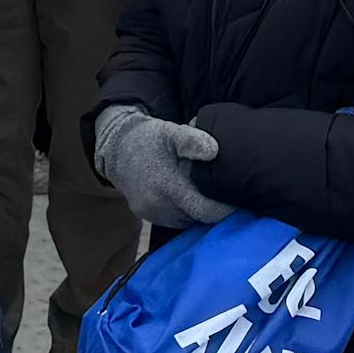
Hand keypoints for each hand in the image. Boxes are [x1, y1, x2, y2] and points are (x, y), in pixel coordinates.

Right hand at [93, 107, 233, 231]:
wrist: (116, 147)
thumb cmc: (149, 138)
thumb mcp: (171, 132)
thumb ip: (192, 140)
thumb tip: (215, 151)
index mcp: (168, 187)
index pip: (206, 211)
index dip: (225, 209)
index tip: (238, 200)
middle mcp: (158, 206)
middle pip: (197, 218)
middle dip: (211, 208)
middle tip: (221, 192)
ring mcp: (151, 213)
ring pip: (185, 220)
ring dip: (195, 209)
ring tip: (200, 190)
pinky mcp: (145, 215)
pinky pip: (172, 219)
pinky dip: (181, 210)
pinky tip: (183, 194)